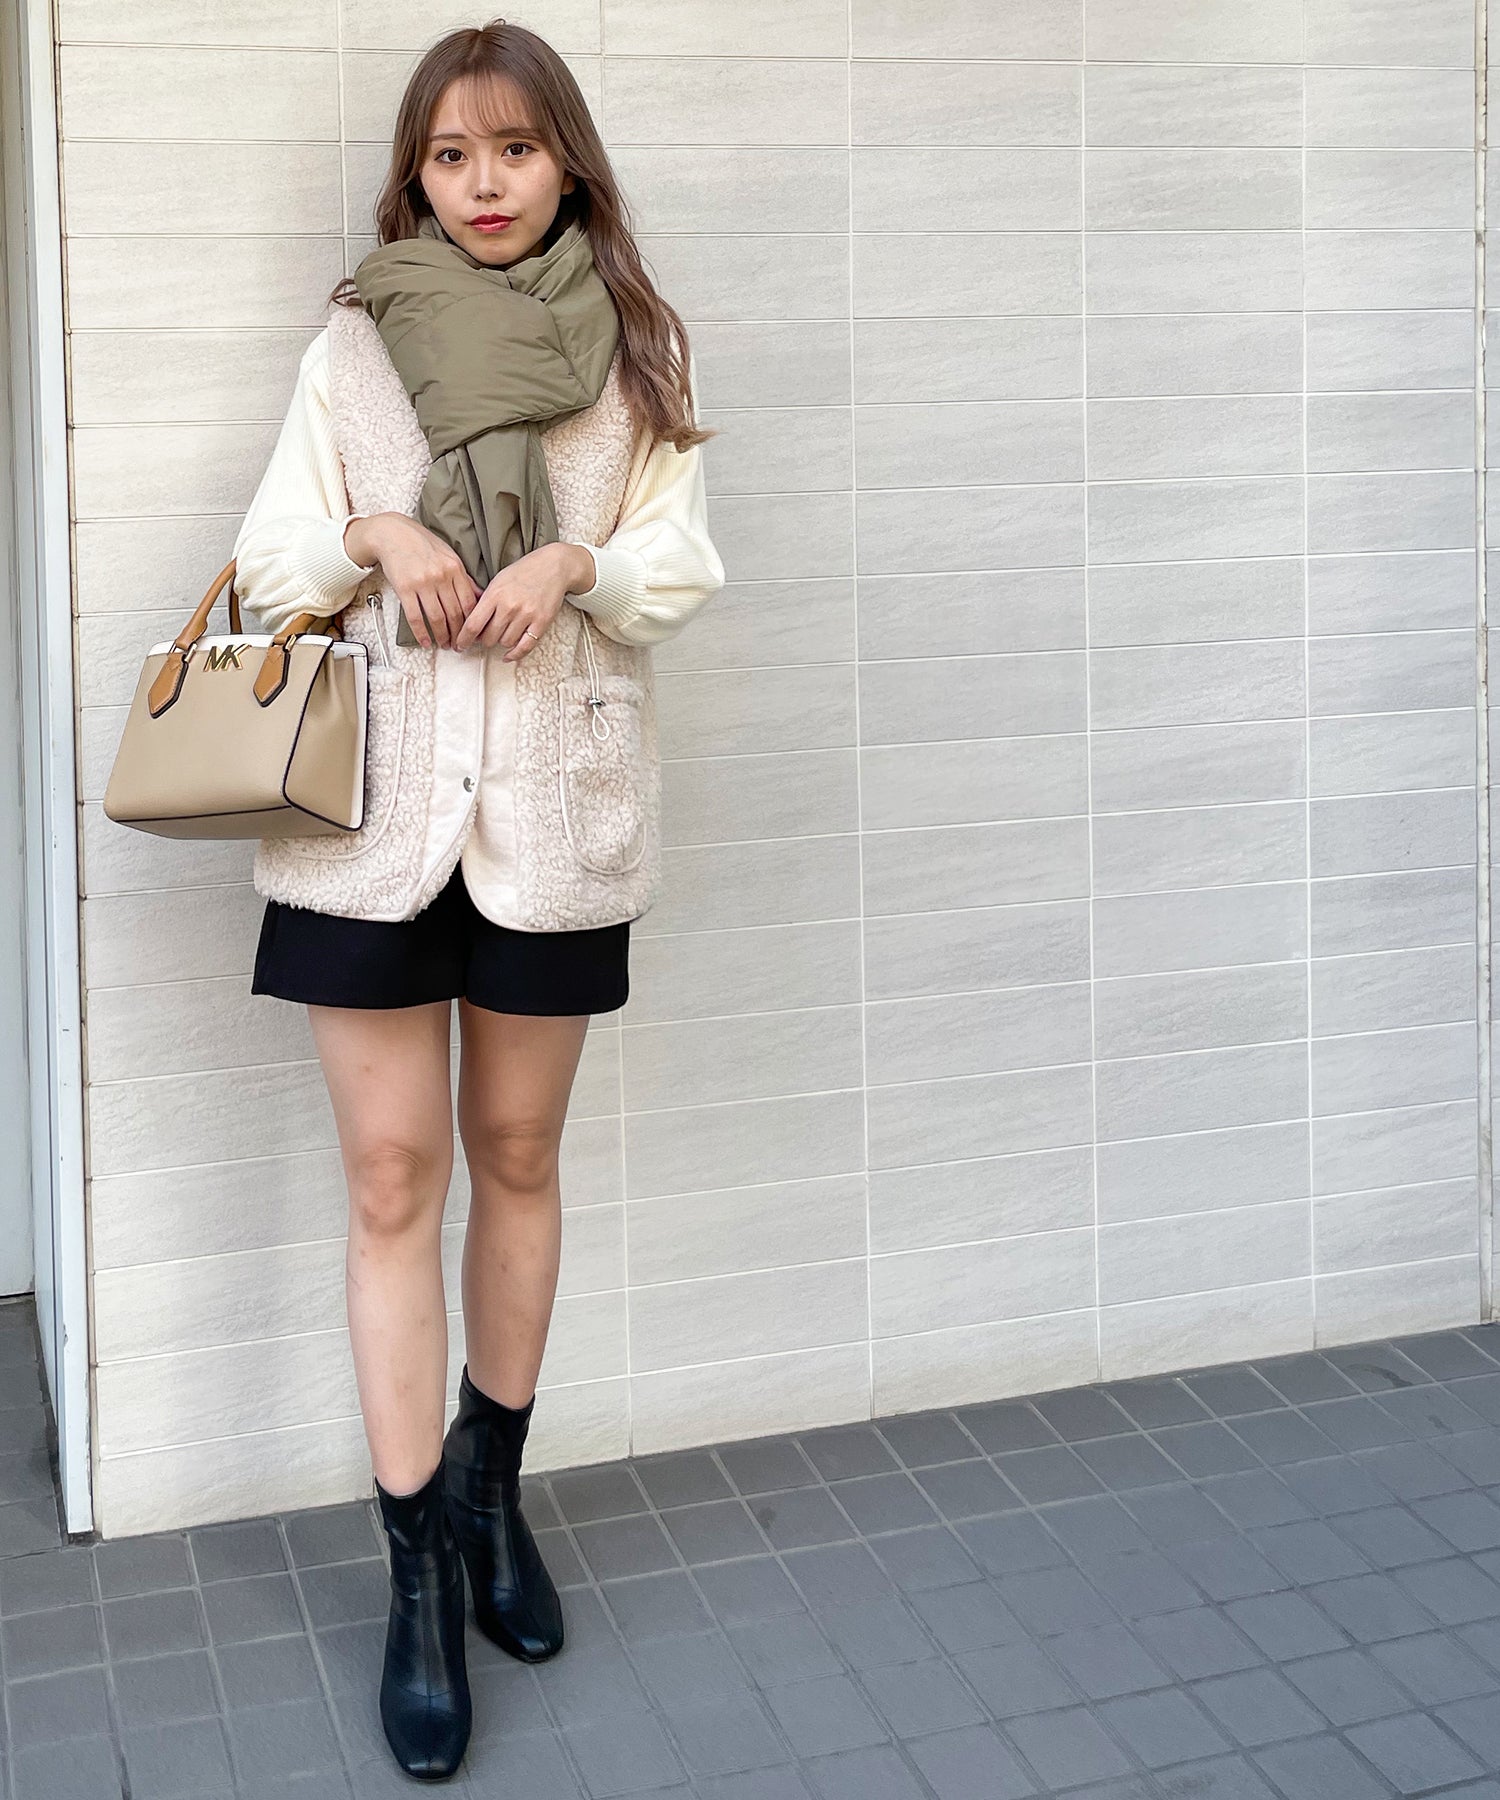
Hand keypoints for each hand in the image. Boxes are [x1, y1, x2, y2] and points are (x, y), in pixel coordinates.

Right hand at [343, 513, 478, 648]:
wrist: (391, 533)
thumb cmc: (420, 544)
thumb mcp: (448, 555)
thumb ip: (463, 577)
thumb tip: (479, 596)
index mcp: (455, 568)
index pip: (469, 603)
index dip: (472, 623)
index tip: (472, 633)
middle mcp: (441, 576)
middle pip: (455, 614)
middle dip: (458, 634)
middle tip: (459, 645)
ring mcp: (423, 583)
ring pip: (437, 618)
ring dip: (442, 636)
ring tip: (444, 645)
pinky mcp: (405, 589)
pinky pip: (415, 617)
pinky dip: (422, 633)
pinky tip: (425, 642)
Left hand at [452, 542, 594, 657]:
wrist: (553, 566)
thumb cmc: (524, 572)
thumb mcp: (498, 581)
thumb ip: (484, 602)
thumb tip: (471, 625)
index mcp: (495, 594)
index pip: (473, 624)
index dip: (463, 639)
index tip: (460, 645)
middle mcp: (509, 606)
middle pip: (488, 638)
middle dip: (484, 640)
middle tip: (486, 636)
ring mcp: (526, 615)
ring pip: (505, 643)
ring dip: (501, 642)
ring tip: (504, 633)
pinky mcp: (541, 623)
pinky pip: (524, 647)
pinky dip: (514, 655)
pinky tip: (508, 655)